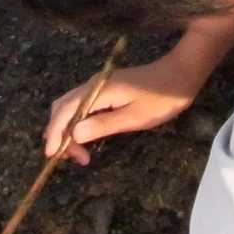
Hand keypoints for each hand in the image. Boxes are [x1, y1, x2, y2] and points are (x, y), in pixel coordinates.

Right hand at [43, 60, 202, 164]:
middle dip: (59, 133)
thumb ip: (103, 125)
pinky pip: (81, 104)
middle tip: (72, 158)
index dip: (55, 134)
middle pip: (62, 107)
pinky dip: (75, 120)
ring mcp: (99, 85)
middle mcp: (93, 85)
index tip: (53, 156)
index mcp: (98, 91)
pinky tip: (84, 135)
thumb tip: (74, 135)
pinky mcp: (105, 88)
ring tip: (78, 152)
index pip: (65, 112)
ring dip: (66, 128)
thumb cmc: (161, 99)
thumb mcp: (134, 117)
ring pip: (70, 105)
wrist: (180, 75)